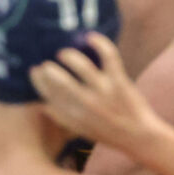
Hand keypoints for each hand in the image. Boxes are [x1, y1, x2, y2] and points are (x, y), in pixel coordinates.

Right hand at [32, 33, 162, 150]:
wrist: (138, 137)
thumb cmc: (107, 131)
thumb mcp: (80, 130)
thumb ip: (61, 118)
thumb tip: (41, 105)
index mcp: (74, 116)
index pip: (49, 95)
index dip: (38, 80)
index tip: (34, 70)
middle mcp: (86, 103)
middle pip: (60, 81)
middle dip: (49, 69)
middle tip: (47, 62)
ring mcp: (104, 91)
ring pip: (82, 66)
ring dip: (70, 55)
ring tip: (64, 53)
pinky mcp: (119, 81)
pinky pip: (109, 56)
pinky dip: (100, 43)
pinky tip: (90, 37)